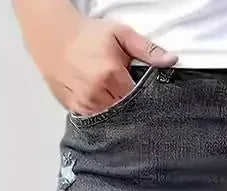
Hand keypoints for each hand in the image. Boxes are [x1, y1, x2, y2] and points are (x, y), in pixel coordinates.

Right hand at [27, 9, 176, 116]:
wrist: (54, 35)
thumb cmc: (89, 34)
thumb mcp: (121, 34)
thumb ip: (147, 50)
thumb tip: (172, 60)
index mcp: (111, 75)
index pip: (138, 99)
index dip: (144, 99)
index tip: (147, 98)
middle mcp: (97, 92)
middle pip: (125, 112)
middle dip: (131, 108)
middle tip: (131, 98)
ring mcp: (84, 103)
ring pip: (110, 119)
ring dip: (116, 113)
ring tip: (115, 99)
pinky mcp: (74, 108)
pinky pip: (94, 120)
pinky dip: (101, 115)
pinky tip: (103, 104)